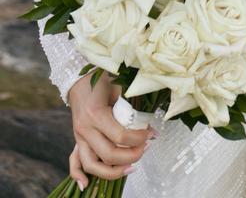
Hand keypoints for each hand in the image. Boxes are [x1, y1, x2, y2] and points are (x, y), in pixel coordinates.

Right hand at [68, 71, 152, 187]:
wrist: (79, 78)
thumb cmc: (102, 79)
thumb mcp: (119, 86)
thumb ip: (133, 105)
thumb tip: (152, 125)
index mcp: (96, 115)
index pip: (120, 136)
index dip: (138, 138)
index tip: (150, 134)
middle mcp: (85, 129)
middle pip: (108, 154)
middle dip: (131, 155)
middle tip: (146, 148)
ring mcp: (79, 137)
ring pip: (92, 165)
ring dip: (112, 171)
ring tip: (131, 167)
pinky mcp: (78, 141)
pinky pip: (75, 163)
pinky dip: (79, 176)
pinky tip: (86, 185)